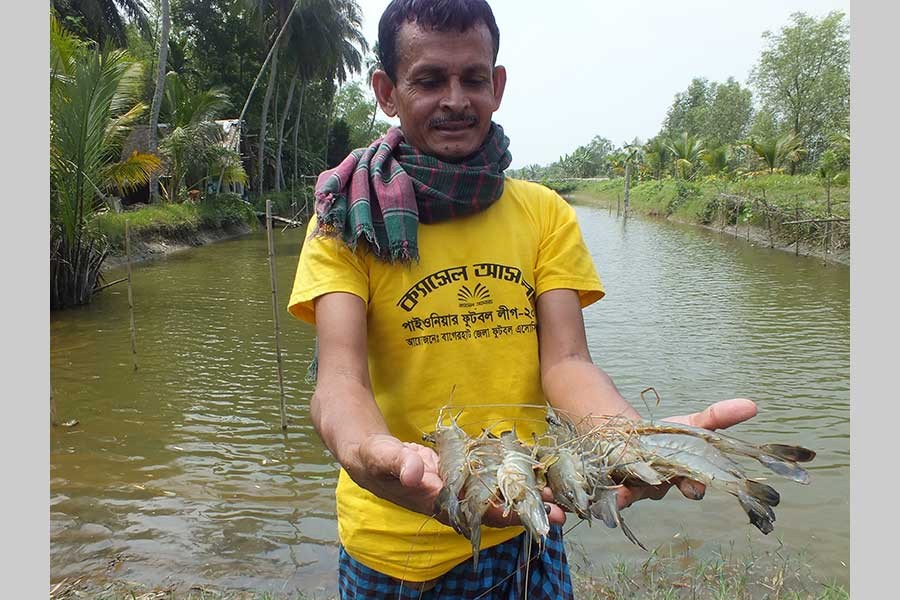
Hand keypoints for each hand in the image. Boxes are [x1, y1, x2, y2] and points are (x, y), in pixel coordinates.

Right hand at [352, 434, 567, 528]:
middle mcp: (450, 499)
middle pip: (494, 509)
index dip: (502, 514)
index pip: (473, 512)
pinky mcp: (459, 473)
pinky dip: (511, 477)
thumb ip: (396, 462)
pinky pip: (490, 479)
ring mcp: (456, 487)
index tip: (529, 514)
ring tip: (560, 496)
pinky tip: (536, 473)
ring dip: (526, 496)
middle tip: (562, 513)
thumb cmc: (371, 457)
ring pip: (497, 495)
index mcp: (434, 500)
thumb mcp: (379, 455)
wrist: (367, 455)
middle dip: (526, 511)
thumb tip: (417, 473)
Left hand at [616, 398, 757, 508]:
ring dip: (629, 492)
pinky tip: (608, 494)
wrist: (618, 427)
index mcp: (679, 475)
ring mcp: (634, 488)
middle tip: (656, 486)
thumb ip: (718, 417)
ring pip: (633, 492)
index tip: (694, 488)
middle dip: (658, 489)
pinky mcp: (610, 485)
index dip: (693, 488)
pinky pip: (611, 495)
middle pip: (657, 491)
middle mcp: (658, 486)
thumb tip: (753, 405)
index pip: (691, 486)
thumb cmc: (661, 433)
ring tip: (623, 487)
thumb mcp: (691, 423)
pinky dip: (611, 496)